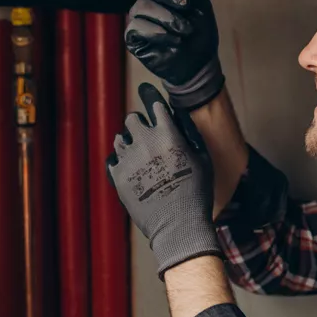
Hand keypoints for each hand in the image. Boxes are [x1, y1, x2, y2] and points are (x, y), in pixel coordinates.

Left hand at [106, 83, 221, 277]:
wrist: (178, 225)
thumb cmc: (197, 192)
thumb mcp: (203, 159)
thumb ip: (189, 134)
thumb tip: (178, 117)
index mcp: (168, 133)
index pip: (153, 103)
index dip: (150, 95)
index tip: (146, 91)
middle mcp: (145, 141)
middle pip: (132, 118)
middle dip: (139, 123)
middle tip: (147, 134)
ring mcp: (128, 159)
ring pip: (120, 138)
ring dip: (129, 142)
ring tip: (139, 155)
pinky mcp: (117, 176)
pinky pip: (113, 159)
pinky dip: (121, 162)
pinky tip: (132, 169)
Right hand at [125, 0, 223, 110]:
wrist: (199, 64)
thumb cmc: (200, 34)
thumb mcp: (199, 4)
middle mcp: (149, 1)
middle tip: (185, 4)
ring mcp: (140, 19)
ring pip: (141, 6)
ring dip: (167, 17)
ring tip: (185, 29)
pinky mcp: (134, 37)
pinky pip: (137, 27)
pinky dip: (158, 32)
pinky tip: (173, 40)